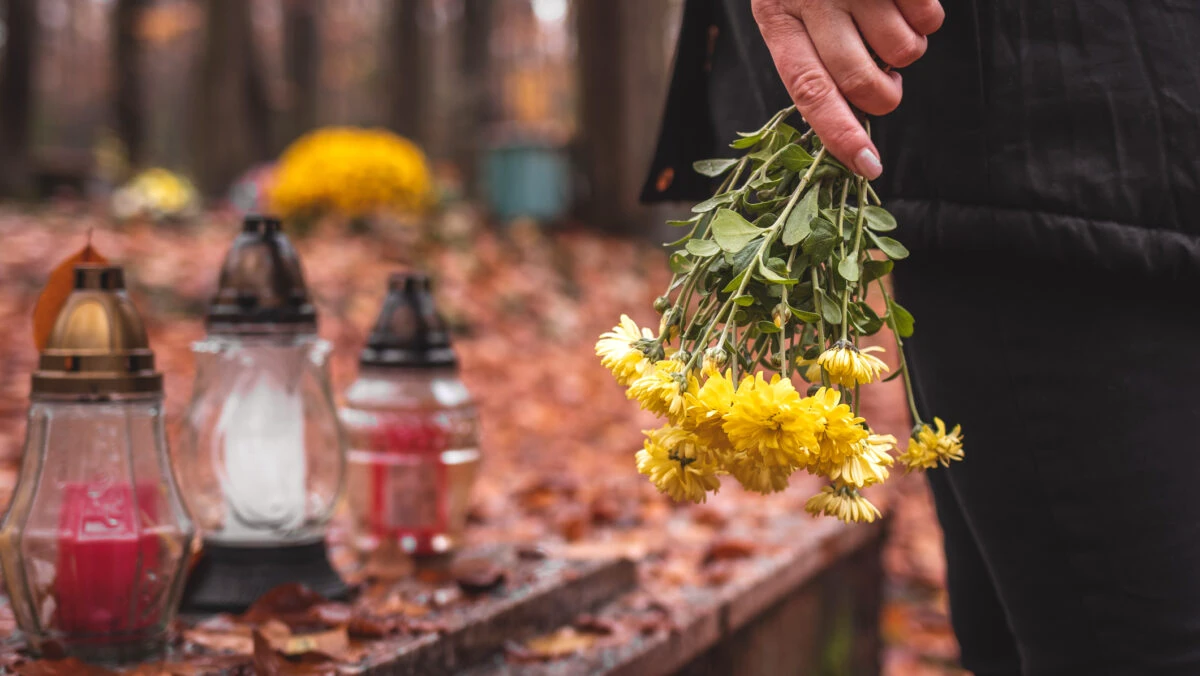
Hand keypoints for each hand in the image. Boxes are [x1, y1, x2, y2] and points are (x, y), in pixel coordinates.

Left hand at [752, 0, 943, 178]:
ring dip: (906, 50)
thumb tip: (848, 122)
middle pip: (862, 80)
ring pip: (904, 52)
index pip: (809, 91)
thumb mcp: (789, 10)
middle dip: (884, 96)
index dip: (839, 133)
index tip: (867, 167)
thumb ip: (810, 59)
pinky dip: (925, 17)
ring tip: (887, 22)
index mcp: (778, 18)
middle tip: (884, 81)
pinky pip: (929, 18)